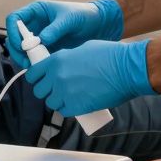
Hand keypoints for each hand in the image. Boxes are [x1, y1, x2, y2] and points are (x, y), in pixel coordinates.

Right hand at [5, 0, 123, 67]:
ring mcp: (39, 38)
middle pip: (14, 37)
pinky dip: (33, 64)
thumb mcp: (69, 19)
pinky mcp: (45, 49)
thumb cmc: (84, 15)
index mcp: (36, 11)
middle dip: (16, 49)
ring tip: (32, 66)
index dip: (12, 31)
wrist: (99, 26)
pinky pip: (33, 57)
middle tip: (25, 60)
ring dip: (23, 58)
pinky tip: (40, 68)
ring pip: (21, 50)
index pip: (15, 19)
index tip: (20, 44)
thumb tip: (41, 40)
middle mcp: (34, 24)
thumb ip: (55, 29)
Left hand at [26, 39, 154, 116]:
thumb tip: (62, 65)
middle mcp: (57, 77)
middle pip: (39, 91)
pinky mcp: (76, 107)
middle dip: (47, 91)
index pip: (33, 74)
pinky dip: (68, 109)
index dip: (36, 78)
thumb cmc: (109, 56)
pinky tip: (77, 104)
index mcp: (57, 60)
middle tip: (58, 90)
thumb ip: (67, 58)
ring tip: (70, 97)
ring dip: (58, 101)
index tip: (42, 80)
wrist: (126, 70)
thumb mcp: (82, 49)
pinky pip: (64, 111)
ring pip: (51, 103)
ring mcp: (65, 93)